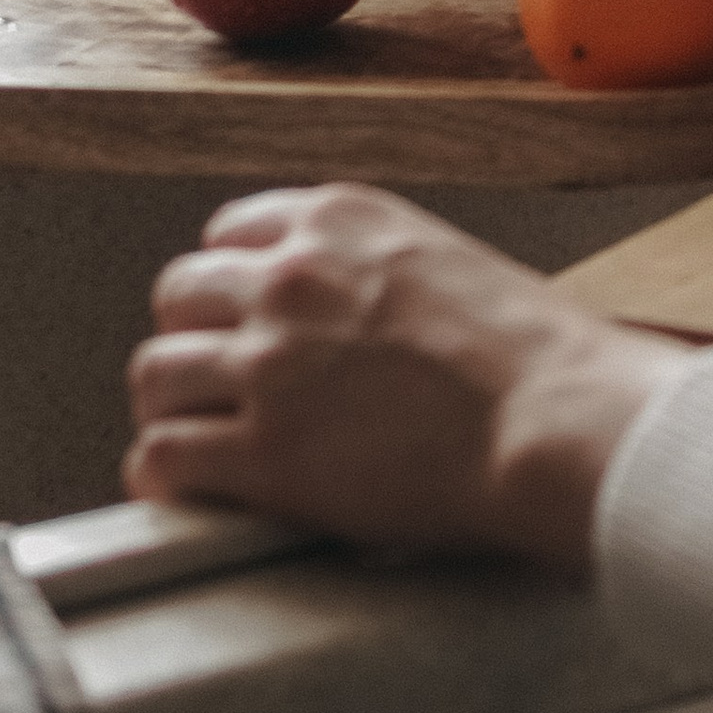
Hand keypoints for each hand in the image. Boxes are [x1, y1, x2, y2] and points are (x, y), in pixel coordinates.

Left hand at [125, 186, 680, 569]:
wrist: (557, 419)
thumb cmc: (536, 355)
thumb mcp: (447, 264)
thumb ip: (374, 275)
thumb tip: (346, 320)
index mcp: (341, 220)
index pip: (230, 233)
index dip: (232, 284)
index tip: (242, 319)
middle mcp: (291, 278)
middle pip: (180, 294)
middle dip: (195, 338)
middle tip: (217, 384)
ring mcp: (271, 363)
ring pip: (156, 372)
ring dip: (173, 407)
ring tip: (199, 439)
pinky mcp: (264, 452)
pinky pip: (163, 456)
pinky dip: (165, 477)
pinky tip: (193, 492)